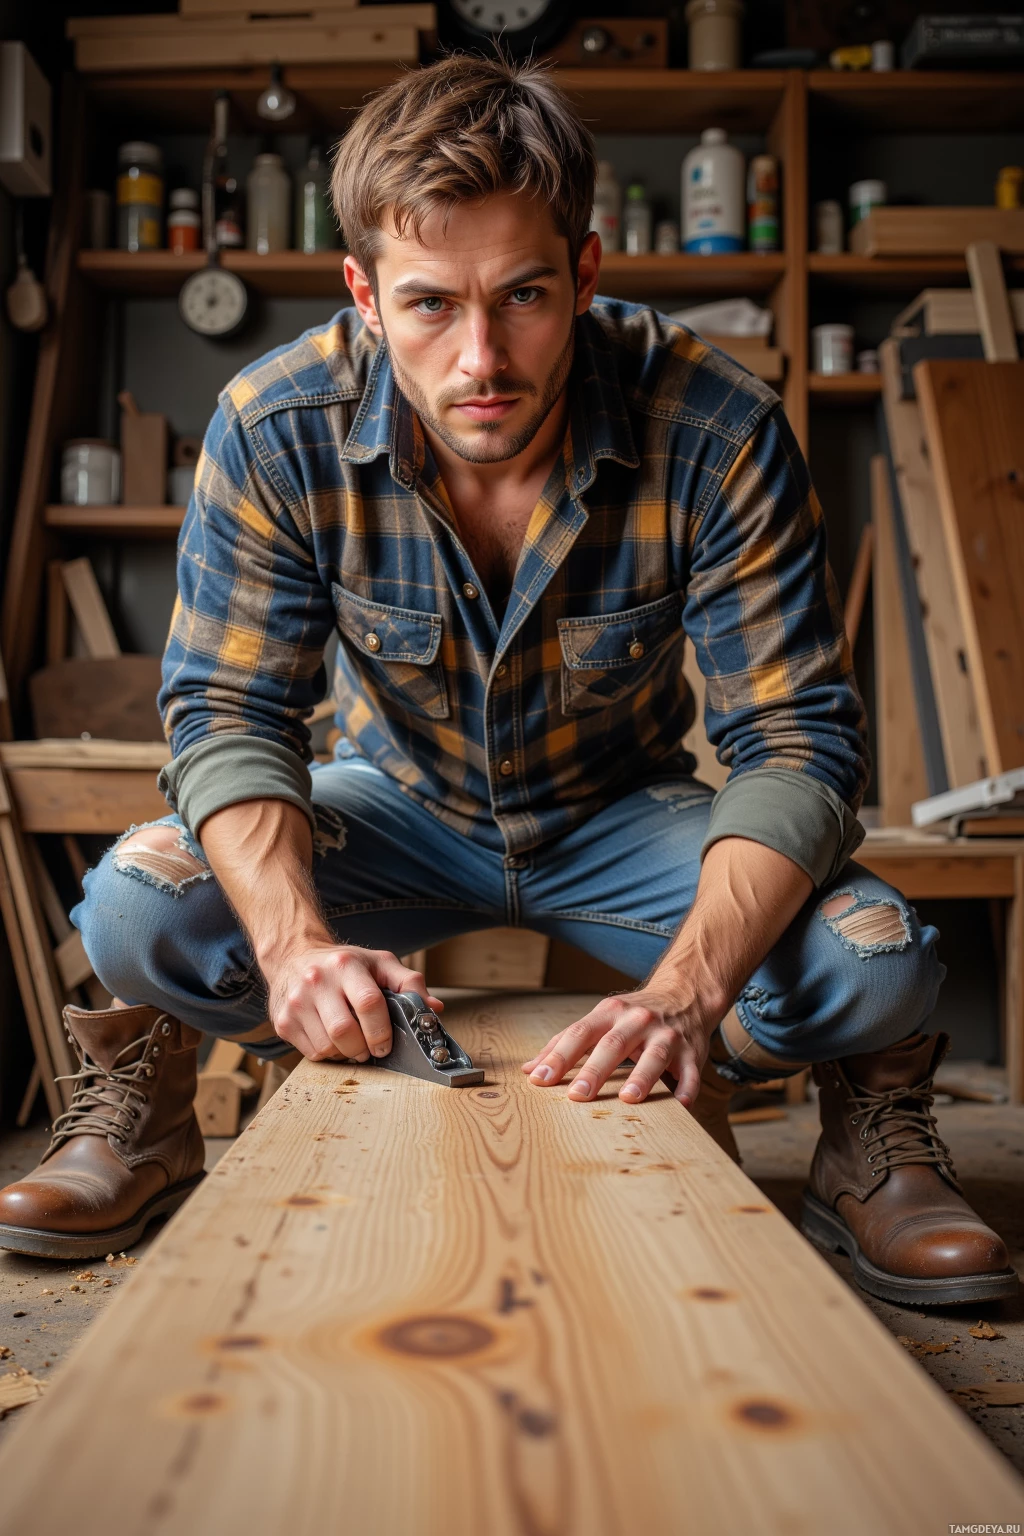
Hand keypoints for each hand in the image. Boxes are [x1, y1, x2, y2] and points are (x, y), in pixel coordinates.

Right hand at [263, 942, 444, 1062]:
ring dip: (346, 1053)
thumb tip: (433, 1009)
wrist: (293, 956)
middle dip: (364, 1048)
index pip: (368, 1003)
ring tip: (352, 1042)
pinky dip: (328, 1054)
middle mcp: (316, 981)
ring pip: (327, 1047)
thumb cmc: (343, 964)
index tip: (387, 1044)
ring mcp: (296, 1002)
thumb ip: (408, 983)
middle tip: (371, 1048)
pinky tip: (332, 1039)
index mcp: (345, 965)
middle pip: (345, 1032)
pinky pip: (312, 1053)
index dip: (381, 1031)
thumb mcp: (378, 963)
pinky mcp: (282, 1021)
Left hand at [521, 983, 708, 1105]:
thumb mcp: (598, 1019)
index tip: (539, 1080)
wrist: (684, 994)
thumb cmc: (632, 1014)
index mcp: (609, 1013)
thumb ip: (565, 1043)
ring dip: (642, 1077)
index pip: (579, 1033)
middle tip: (577, 1096)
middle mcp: (637, 1020)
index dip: (559, 1057)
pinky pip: (691, 1071)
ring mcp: (666, 1034)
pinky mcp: (692, 1051)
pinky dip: (687, 1087)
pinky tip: (680, 1104)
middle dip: (594, 1070)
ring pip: (654, 1055)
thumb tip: (529, 1069)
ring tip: (628, 1098)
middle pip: (613, 1044)